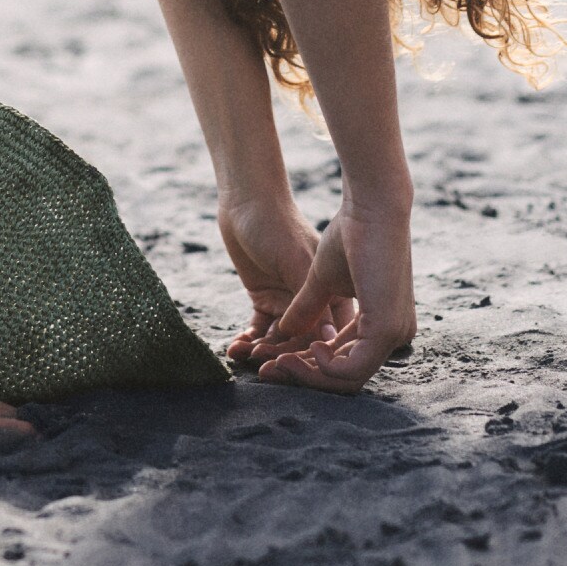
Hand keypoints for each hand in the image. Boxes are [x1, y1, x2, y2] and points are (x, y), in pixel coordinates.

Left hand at [215, 194, 341, 367]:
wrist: (246, 200)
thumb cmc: (276, 225)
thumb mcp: (294, 260)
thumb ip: (309, 299)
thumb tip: (327, 340)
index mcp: (332, 294)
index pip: (328, 337)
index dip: (311, 355)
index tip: (291, 366)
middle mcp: (313, 303)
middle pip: (302, 344)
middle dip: (282, 356)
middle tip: (261, 364)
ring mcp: (289, 303)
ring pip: (279, 340)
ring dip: (261, 350)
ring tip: (242, 353)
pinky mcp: (266, 300)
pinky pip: (259, 330)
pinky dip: (248, 340)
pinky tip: (234, 347)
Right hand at [255, 199, 414, 393]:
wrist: (370, 207)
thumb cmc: (350, 232)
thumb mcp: (321, 278)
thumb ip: (307, 307)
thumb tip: (285, 333)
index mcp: (379, 323)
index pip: (342, 361)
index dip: (304, 365)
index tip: (270, 360)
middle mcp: (391, 335)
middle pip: (342, 377)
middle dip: (300, 376)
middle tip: (265, 371)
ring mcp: (392, 334)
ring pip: (346, 379)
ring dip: (307, 375)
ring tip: (275, 361)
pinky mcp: (387, 329)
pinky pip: (354, 370)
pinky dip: (326, 367)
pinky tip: (309, 347)